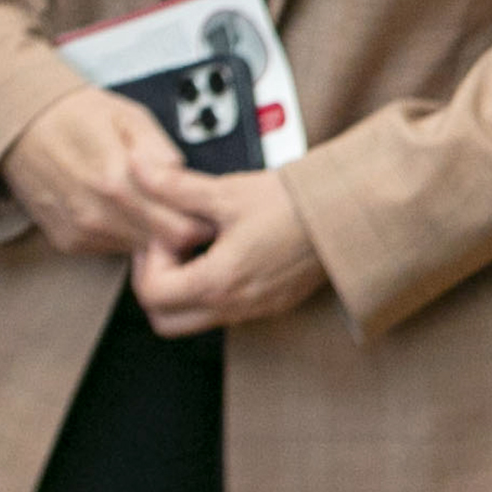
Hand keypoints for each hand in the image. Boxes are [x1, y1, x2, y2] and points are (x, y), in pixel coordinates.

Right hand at [0, 85, 213, 256]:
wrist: (24, 128)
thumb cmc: (80, 116)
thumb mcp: (131, 117)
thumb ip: (162, 151)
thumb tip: (186, 178)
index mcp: (117, 182)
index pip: (179, 228)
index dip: (204, 223)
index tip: (213, 211)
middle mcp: (96, 214)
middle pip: (163, 245)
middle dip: (187, 233)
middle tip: (197, 212)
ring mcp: (80, 232)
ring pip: (139, 251)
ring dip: (157, 236)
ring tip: (163, 207)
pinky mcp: (68, 241)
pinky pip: (113, 249)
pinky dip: (129, 235)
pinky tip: (131, 211)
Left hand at [127, 164, 324, 334]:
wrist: (351, 209)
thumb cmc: (297, 202)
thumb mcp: (228, 191)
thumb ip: (176, 186)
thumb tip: (140, 170)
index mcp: (218, 282)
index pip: (151, 293)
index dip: (149, 259)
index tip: (166, 233)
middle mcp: (234, 305)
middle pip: (165, 321)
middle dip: (158, 285)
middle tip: (171, 249)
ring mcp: (256, 309)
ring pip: (195, 319)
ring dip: (186, 289)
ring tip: (202, 248)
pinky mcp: (274, 303)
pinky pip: (227, 311)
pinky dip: (215, 290)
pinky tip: (230, 253)